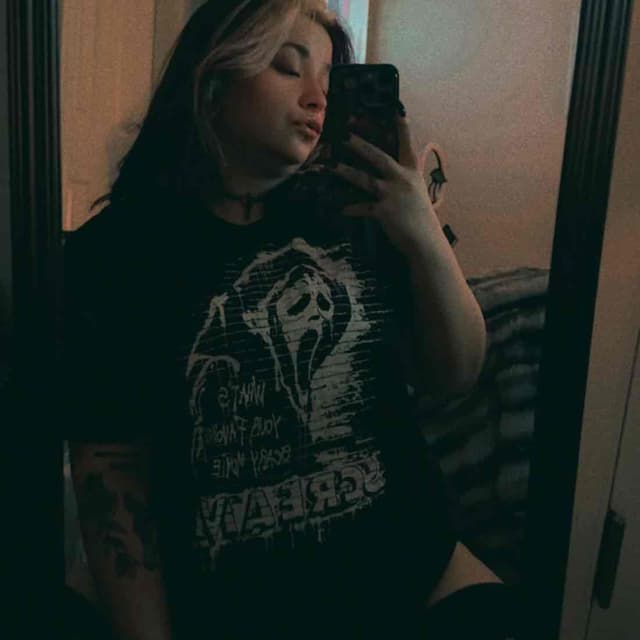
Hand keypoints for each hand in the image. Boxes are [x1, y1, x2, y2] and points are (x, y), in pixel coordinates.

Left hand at [328, 113, 442, 258]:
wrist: (425, 242)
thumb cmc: (421, 218)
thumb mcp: (417, 193)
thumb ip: (406, 179)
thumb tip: (393, 172)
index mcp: (413, 173)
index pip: (406, 145)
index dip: (401, 128)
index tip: (395, 110)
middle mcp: (403, 180)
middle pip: (378, 157)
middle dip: (360, 145)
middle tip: (345, 133)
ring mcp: (392, 195)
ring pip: (365, 179)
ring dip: (345, 171)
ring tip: (329, 166)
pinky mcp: (383, 211)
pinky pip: (361, 208)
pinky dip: (349, 208)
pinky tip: (338, 208)